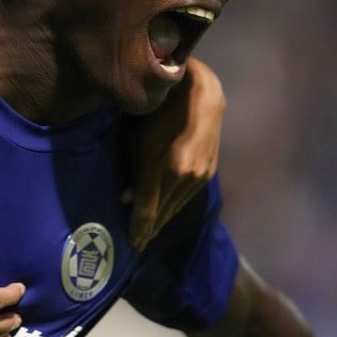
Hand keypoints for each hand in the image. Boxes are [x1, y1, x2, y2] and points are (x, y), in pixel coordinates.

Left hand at [125, 57, 224, 250]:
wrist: (199, 92)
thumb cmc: (158, 108)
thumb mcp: (137, 136)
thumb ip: (133, 169)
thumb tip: (127, 199)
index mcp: (163, 168)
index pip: (148, 208)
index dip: (138, 228)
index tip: (131, 244)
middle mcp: (184, 177)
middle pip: (163, 212)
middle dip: (149, 229)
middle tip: (138, 243)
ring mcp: (200, 176)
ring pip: (178, 207)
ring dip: (164, 220)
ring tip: (150, 233)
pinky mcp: (209, 172)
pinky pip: (189, 197)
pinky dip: (176, 207)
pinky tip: (168, 213)